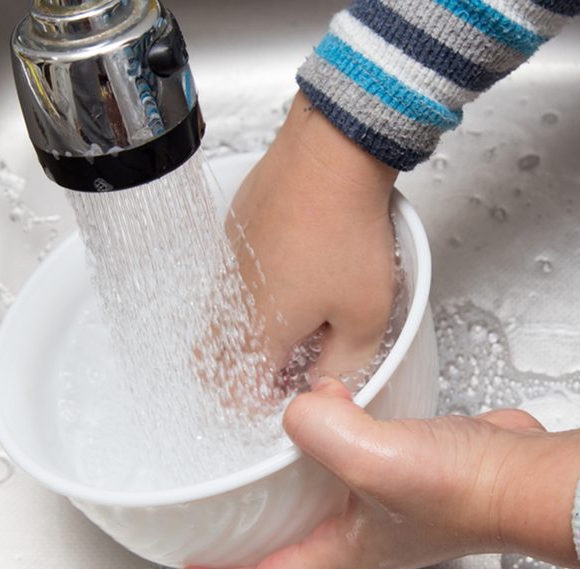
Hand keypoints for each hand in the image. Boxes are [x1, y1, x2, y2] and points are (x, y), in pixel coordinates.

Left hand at [180, 378, 579, 568]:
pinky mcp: (396, 469)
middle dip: (245, 526)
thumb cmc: (469, 492)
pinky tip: (326, 404)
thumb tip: (298, 410)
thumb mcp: (380, 462)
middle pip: (282, 540)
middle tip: (213, 505)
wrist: (522, 471)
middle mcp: (354, 532)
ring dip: (285, 470)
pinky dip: (327, 433)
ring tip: (261, 441)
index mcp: (340, 551)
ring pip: (311, 493)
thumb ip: (327, 433)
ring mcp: (376, 502)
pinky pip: (344, 454)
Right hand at [227, 92, 398, 378]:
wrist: (331, 154)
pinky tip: (293, 271)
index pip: (235, 393)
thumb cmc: (346, 231)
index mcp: (259, 332)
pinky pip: (233, 280)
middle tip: (287, 362)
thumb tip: (327, 384)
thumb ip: (344, 366)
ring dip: (253, 331)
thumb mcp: (365, 316)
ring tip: (301, 312)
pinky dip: (254, 293)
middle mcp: (231, 301)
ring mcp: (227, 264)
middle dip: (245, 372)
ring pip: (224, 319)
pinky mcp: (233, 234)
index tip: (289, 392)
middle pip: (213, 360)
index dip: (261, 404)